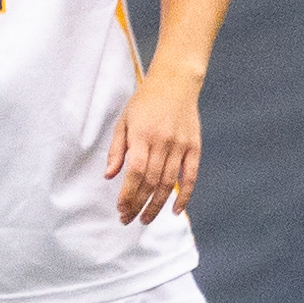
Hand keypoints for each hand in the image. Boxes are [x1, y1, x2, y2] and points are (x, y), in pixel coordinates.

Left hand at [104, 68, 201, 225]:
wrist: (175, 82)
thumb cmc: (145, 102)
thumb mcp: (124, 122)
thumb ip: (116, 150)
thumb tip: (109, 176)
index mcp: (142, 136)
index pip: (135, 173)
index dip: (128, 195)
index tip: (121, 210)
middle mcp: (163, 142)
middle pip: (151, 182)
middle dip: (138, 204)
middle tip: (128, 220)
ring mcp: (181, 145)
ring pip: (168, 183)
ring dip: (157, 205)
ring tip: (145, 219)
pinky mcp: (194, 147)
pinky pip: (191, 176)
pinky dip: (184, 196)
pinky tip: (175, 211)